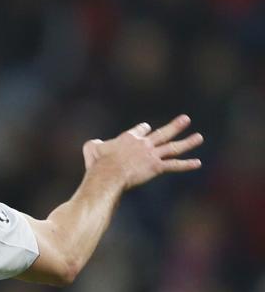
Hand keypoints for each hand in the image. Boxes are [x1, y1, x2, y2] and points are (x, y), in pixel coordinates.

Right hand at [83, 115, 202, 190]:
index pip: (141, 129)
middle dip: (175, 126)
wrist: (108, 173)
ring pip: (173, 147)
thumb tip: (94, 145)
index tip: (147, 128)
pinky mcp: (156, 167)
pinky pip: (174, 165)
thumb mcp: (91, 149)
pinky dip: (186, 165)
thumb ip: (95, 145)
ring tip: (199, 137)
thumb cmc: (97, 162)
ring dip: (188, 142)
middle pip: (162, 133)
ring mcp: (151, 155)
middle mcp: (144, 143)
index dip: (144, 129)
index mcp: (129, 137)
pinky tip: (198, 163)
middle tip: (185, 119)